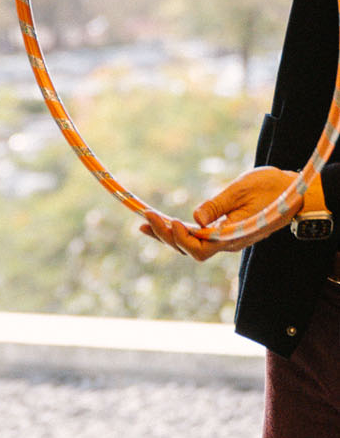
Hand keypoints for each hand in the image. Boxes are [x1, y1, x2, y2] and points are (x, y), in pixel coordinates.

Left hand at [139, 166, 305, 258]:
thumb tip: (195, 218)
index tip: (169, 221)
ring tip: (144, 224)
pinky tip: (161, 223)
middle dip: (166, 235)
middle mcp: (228, 242)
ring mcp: (226, 239)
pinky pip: (197, 237)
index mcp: (233, 236)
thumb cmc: (272, 188)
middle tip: (146, 216)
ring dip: (167, 235)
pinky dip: (178, 231)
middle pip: (190, 249)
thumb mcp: (243, 190)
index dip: (180, 238)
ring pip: (191, 245)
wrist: (294, 193)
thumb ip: (218, 205)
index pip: (199, 248)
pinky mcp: (224, 232)